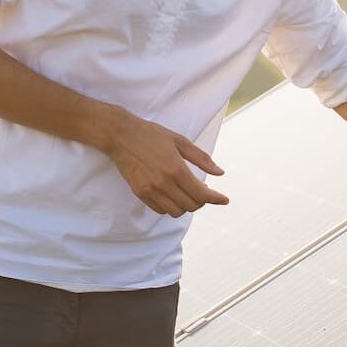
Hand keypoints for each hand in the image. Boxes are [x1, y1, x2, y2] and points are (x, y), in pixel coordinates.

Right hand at [100, 111, 229, 217]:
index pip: (202, 194)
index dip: (216, 199)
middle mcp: (164, 183)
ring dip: (186, 206)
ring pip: (176, 212)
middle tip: (203, 190)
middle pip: (191, 205)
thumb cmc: (152, 135)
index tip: (224, 200)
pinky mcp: (140, 194)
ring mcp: (151, 191)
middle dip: (201, 200)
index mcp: (177, 169)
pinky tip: (172, 194)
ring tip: (187, 193)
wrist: (121, 136)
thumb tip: (220, 173)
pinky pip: (161, 210)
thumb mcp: (180, 141)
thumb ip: (202, 159)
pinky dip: (171, 206)